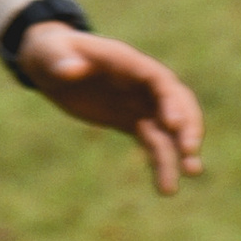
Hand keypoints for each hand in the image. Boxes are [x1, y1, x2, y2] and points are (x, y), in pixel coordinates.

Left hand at [16, 22, 203, 196]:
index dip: (170, 100)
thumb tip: (70, 70)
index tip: (173, 124)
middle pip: (176, 102)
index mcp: (126, 62)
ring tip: (189, 175)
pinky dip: (162, 162)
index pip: (158, 80)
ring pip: (169, 128)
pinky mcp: (132, 121)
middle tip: (191, 152)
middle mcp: (140, 83)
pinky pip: (154, 142)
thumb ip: (60, 61)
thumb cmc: (50, 53)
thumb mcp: (49, 54)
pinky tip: (166, 187)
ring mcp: (139, 102)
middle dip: (188, 125)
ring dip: (180, 150)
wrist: (51, 64)